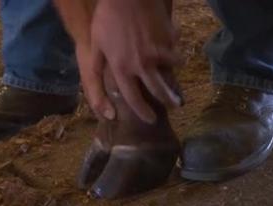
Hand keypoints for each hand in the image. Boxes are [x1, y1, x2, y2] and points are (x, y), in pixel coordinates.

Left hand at [86, 0, 181, 123]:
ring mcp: (157, 52)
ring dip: (175, 75)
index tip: (151, 119)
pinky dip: (175, 52)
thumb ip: (96, 79)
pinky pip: (175, 51)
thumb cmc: (106, 20)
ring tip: (177, 78)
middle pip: (159, 91)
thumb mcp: (95, 48)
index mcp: (121, 69)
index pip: (134, 99)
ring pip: (171, 71)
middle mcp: (141, 65)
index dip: (143, 112)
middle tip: (174, 105)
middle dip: (168, 101)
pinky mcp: (168, 39)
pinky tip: (173, 51)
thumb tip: (105, 110)